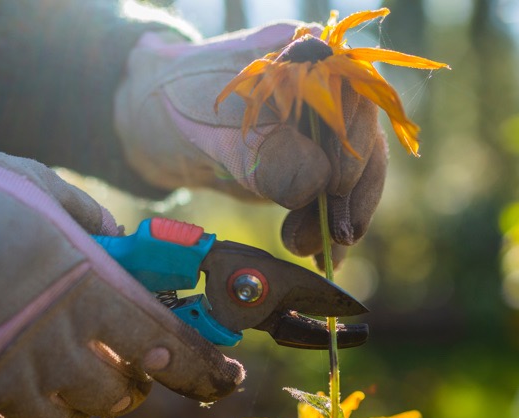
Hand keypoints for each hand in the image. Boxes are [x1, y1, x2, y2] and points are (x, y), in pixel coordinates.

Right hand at [0, 125, 243, 417]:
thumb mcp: (44, 191)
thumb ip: (97, 230)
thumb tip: (128, 253)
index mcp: (85, 291)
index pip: (168, 348)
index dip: (205, 370)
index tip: (225, 378)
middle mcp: (52, 345)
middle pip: (120, 395)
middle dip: (130, 380)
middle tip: (117, 358)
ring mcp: (3, 381)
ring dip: (78, 403)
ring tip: (60, 371)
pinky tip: (23, 401)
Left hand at [114, 23, 387, 266]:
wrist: (155, 122)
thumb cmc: (180, 102)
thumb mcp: (218, 127)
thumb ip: (267, 153)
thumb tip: (319, 182)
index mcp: (309, 57)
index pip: (355, 96)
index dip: (354, 141)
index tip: (338, 184)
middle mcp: (327, 92)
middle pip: (363, 142)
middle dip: (352, 194)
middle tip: (337, 235)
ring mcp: (323, 133)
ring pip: (353, 178)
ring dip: (338, 220)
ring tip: (308, 250)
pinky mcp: (313, 170)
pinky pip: (332, 201)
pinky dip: (329, 232)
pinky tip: (326, 259)